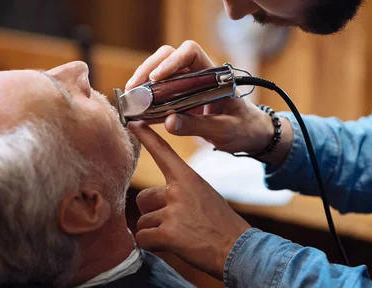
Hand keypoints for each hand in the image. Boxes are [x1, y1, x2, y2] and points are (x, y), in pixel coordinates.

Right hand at [126, 40, 292, 157]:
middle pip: (168, 58)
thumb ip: (198, 126)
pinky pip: (161, 96)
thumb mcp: (224, 130)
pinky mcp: (182, 100)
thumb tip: (168, 122)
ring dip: (143, 85)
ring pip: (160, 75)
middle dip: (148, 70)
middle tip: (133, 89)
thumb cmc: (244, 128)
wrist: (252, 135)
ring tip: (130, 101)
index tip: (156, 78)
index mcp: (214, 74)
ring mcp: (189, 86)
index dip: (171, 60)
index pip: (190, 52)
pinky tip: (137, 113)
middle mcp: (199, 75)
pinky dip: (148, 103)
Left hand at [128, 121, 251, 278]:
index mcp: (188, 178)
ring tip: (180, 236)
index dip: (146, 136)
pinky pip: (143, 238)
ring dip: (155, 231)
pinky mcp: (168, 234)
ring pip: (143, 221)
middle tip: (177, 223)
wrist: (238, 249)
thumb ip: (180, 193)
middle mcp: (177, 190)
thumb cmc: (222, 224)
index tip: (133, 122)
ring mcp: (172, 211)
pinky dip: (153, 246)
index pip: (163, 152)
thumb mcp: (204, 196)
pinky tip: (172, 246)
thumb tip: (152, 202)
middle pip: (143, 198)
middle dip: (153, 213)